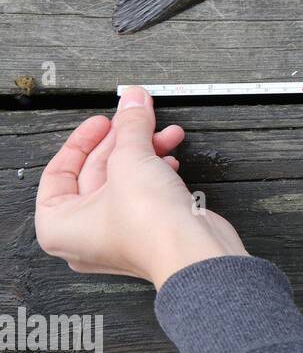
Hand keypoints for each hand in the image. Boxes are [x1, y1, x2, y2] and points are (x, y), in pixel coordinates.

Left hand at [35, 86, 247, 289]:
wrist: (193, 252)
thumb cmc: (148, 227)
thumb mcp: (130, 159)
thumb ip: (130, 125)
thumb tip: (133, 101)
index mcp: (59, 226)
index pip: (59, 172)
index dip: (82, 140)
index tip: (103, 122)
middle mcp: (84, 235)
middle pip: (97, 173)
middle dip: (123, 141)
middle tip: (136, 116)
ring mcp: (118, 235)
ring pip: (125, 181)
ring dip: (146, 151)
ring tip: (164, 133)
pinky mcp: (147, 231)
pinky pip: (144, 193)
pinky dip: (156, 171)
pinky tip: (171, 155)